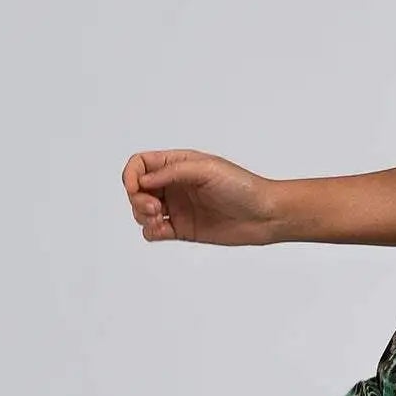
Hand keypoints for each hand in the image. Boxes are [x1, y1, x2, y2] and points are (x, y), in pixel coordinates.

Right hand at [121, 149, 280, 245]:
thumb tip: (143, 180)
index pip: (140, 164)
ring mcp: (177, 208)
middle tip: (156, 208)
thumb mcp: (206, 169)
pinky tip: (163, 229)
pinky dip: (150, 231)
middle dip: (137, 199)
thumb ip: (172, 172)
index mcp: (178, 164)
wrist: (264, 215)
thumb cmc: (242, 186)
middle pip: (137, 189)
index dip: (131, 175)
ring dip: (142, 215)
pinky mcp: (182, 229)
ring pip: (141, 211)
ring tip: (161, 218)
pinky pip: (153, 231)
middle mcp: (174, 185)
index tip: (137, 188)